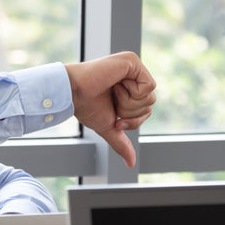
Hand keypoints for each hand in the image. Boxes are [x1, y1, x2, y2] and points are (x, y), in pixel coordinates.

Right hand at [65, 53, 156, 167]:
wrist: (74, 94)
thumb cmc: (87, 107)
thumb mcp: (108, 127)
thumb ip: (121, 142)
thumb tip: (131, 164)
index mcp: (129, 86)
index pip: (147, 109)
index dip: (133, 120)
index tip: (116, 118)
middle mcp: (133, 74)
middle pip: (151, 103)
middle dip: (130, 110)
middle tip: (112, 100)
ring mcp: (134, 66)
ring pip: (150, 96)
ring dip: (129, 102)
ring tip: (112, 90)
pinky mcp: (133, 61)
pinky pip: (149, 86)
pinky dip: (131, 92)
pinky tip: (115, 83)